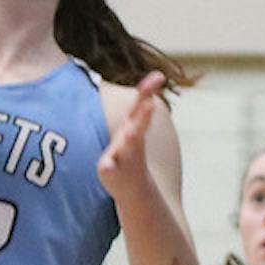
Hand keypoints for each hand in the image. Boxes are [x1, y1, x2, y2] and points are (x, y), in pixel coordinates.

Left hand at [95, 72, 165, 202]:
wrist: (134, 188)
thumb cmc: (131, 151)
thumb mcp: (135, 126)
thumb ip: (140, 105)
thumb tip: (150, 79)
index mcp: (134, 126)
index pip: (142, 105)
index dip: (149, 90)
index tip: (159, 76)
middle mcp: (132, 139)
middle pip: (139, 123)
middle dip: (145, 113)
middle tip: (151, 103)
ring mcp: (124, 155)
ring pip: (128, 146)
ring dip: (130, 138)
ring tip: (130, 130)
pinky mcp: (112, 171)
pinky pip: (110, 168)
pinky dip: (108, 167)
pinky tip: (106, 166)